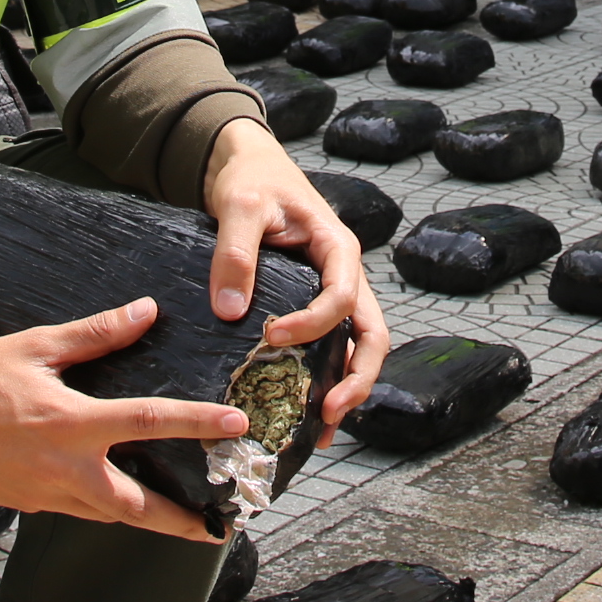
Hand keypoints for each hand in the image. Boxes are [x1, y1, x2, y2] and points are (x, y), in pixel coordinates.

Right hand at [0, 301, 247, 541]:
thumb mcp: (34, 346)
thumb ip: (95, 334)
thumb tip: (145, 311)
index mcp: (69, 423)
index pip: (148, 421)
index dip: (197, 422)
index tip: (237, 426)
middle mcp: (62, 469)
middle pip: (136, 507)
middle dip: (181, 522)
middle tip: (219, 525)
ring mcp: (43, 494)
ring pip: (109, 517)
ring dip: (148, 521)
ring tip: (185, 522)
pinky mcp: (25, 505)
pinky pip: (77, 512)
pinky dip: (106, 510)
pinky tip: (121, 499)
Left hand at [203, 118, 392, 437]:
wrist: (251, 170)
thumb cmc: (252, 182)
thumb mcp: (239, 206)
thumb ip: (235, 253)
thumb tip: (229, 309)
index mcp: (337, 247)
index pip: (341, 295)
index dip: (314, 322)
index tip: (272, 335)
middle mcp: (345, 275)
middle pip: (373, 333)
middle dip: (358, 376)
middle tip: (329, 411)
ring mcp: (335, 293)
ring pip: (359, 347)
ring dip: (348, 387)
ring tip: (323, 430)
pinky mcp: (316, 306)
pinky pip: (334, 347)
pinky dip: (328, 380)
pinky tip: (308, 414)